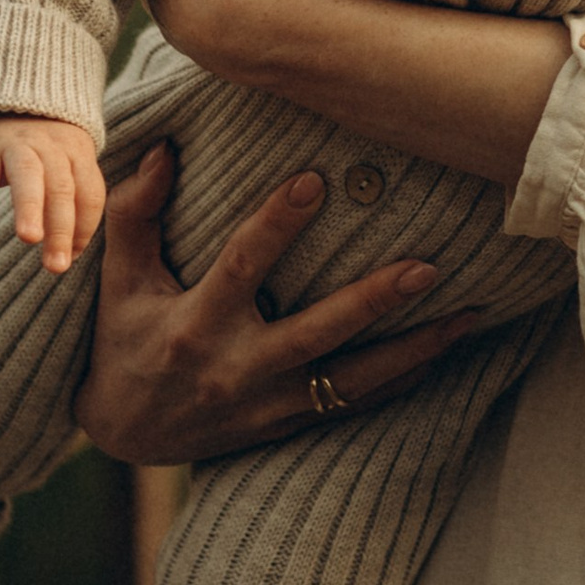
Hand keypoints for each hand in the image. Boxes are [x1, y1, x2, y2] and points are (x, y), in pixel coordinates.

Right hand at [0, 113, 109, 272]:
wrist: (7, 100)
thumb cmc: (43, 149)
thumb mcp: (66, 164)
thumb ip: (72, 203)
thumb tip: (70, 255)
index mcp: (77, 153)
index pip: (89, 192)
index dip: (84, 226)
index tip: (71, 256)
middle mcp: (50, 147)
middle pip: (61, 187)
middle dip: (61, 228)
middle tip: (57, 266)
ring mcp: (16, 144)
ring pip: (27, 174)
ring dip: (29, 207)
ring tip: (30, 239)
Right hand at [71, 143, 480, 464]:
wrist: (122, 433)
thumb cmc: (121, 338)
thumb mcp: (117, 278)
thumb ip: (136, 214)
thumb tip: (164, 151)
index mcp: (193, 325)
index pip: (241, 267)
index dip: (277, 224)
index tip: (316, 180)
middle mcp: (235, 370)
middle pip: (316, 334)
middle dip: (374, 302)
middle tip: (427, 267)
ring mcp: (266, 405)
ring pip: (351, 381)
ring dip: (413, 351)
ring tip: (467, 317)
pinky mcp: (285, 426)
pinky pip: (352, 408)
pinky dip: (400, 383)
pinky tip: (443, 354)